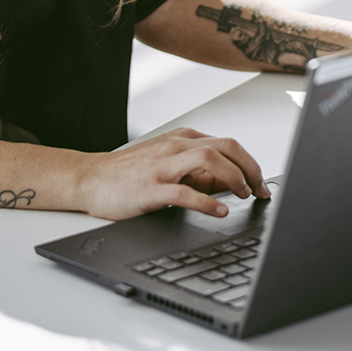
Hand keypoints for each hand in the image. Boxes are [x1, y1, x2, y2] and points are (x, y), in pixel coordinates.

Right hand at [76, 127, 268, 220]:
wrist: (90, 179)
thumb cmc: (129, 173)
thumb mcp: (168, 164)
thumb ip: (198, 172)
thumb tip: (232, 183)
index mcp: (182, 139)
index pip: (228, 144)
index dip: (251, 164)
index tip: (262, 185)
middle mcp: (175, 147)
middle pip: (225, 146)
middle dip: (250, 168)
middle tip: (261, 190)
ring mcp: (162, 166)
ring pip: (209, 159)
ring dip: (234, 177)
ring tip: (245, 195)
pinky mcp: (150, 188)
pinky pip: (185, 191)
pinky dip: (207, 201)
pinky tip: (220, 211)